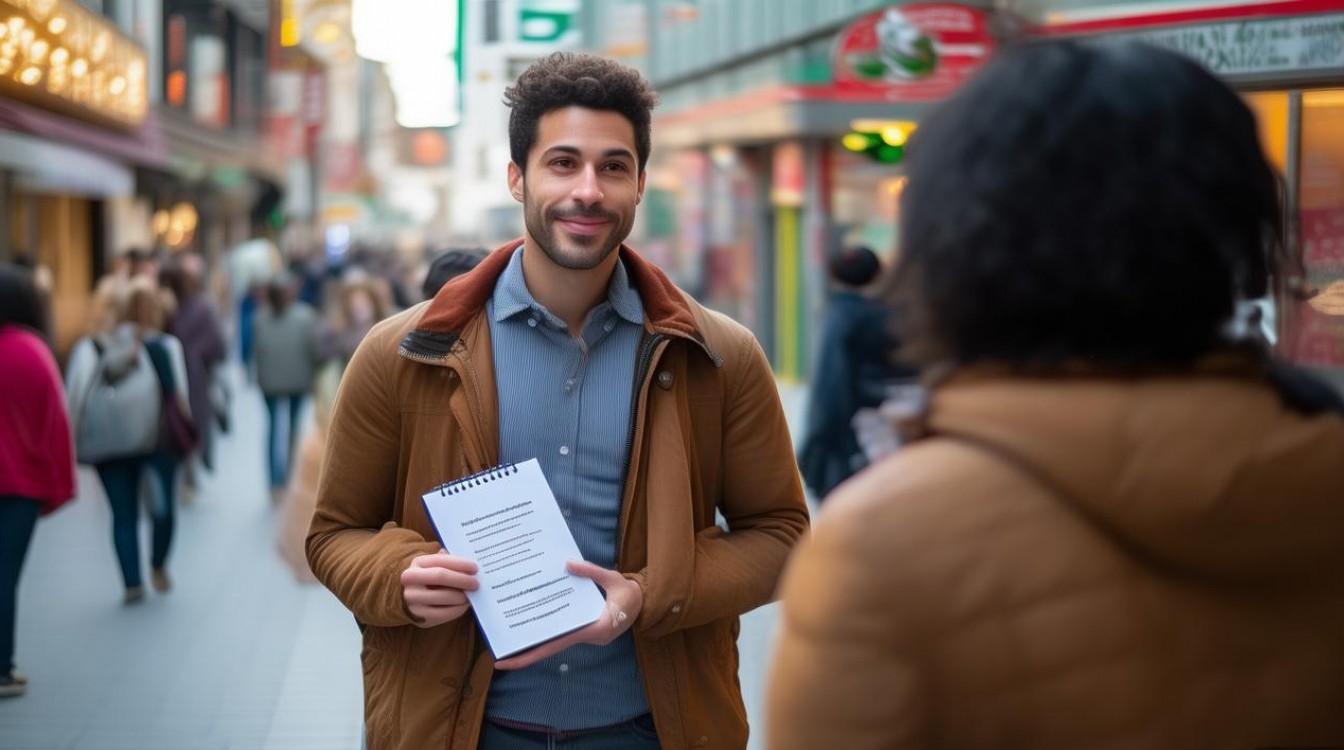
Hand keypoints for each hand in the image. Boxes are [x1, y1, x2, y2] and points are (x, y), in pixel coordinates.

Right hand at [401, 550, 478, 627]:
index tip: (475, 568)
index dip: (460, 563)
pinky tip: (464, 605)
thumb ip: (451, 563)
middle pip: (440, 576)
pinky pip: (444, 614)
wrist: (414, 598)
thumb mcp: (437, 566)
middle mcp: (410, 580)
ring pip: (444, 596)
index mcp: (417, 562)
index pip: (441, 560)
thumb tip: (470, 566)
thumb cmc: (432, 578)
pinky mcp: (419, 616)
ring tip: (470, 595)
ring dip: (462, 596)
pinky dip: (458, 609)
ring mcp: (412, 599)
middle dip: (462, 579)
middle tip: (476, 583)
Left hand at [494, 560, 642, 669]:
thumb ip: (590, 572)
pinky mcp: (584, 629)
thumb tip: (567, 563)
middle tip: (498, 659)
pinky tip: (531, 626)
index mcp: (594, 629)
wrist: (646, 603)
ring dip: (533, 643)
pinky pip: (562, 633)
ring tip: (507, 641)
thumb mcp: (613, 579)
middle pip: (550, 649)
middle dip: (524, 656)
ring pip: (554, 642)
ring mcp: (585, 635)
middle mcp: (586, 637)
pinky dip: (547, 631)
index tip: (508, 660)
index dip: (531, 653)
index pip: (557, 643)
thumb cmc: (630, 593)